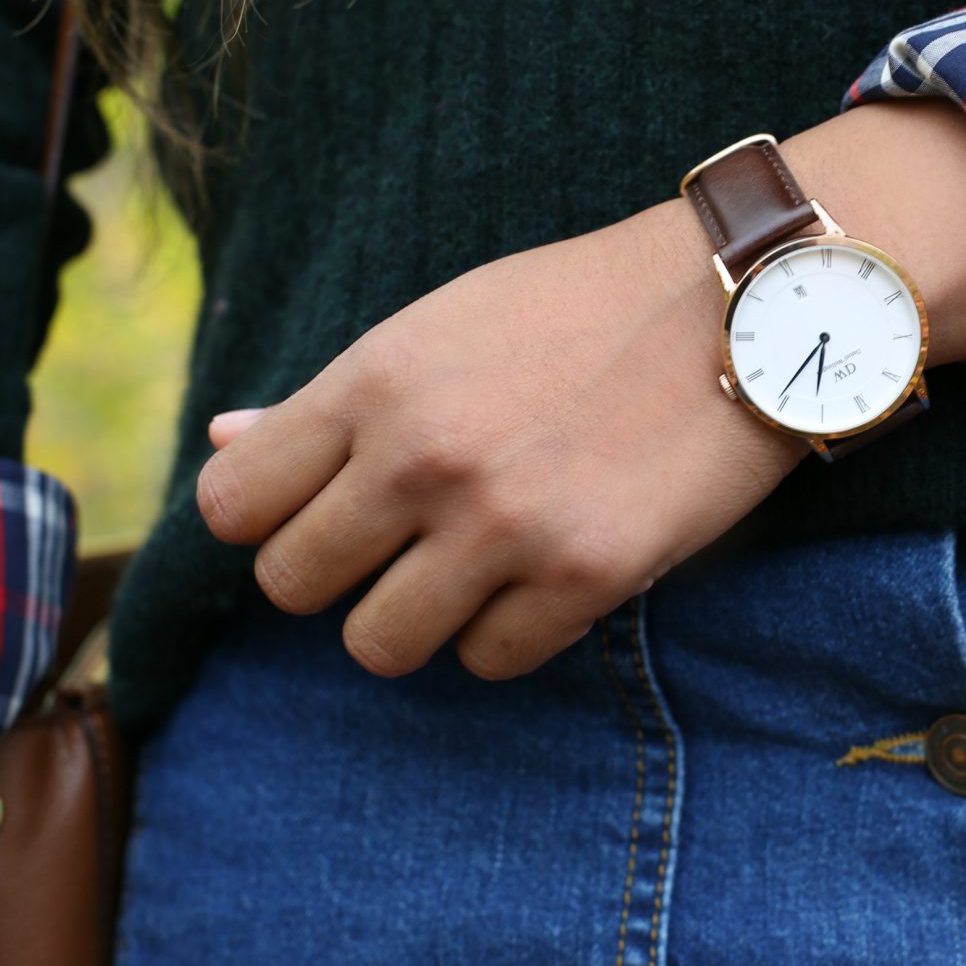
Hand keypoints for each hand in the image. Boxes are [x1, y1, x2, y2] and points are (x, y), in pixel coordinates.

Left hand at [199, 98, 965, 680]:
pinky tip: (547, 574)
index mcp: (376, 380)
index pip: (232, 505)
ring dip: (418, 618)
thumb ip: (334, 396)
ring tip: (474, 568)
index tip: (325, 505)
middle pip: (294, 587)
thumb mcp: (445, 324)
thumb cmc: (583, 307)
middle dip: (341, 574)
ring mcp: (504, 523)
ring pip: (378, 646)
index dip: (269, 516)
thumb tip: (223, 443)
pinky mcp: (585, 575)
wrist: (741, 304)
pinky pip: (490, 661)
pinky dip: (510, 632)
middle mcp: (424, 456)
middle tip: (404, 542)